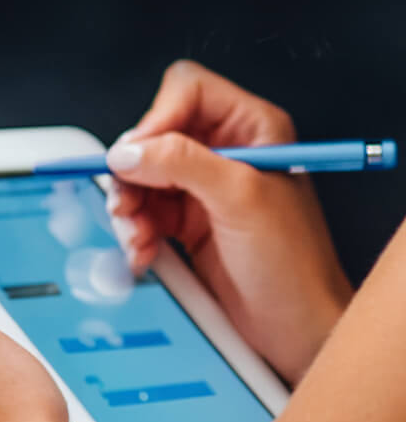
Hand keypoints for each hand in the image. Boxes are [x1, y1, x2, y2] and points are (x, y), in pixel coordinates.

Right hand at [106, 61, 351, 383]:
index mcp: (252, 129)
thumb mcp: (240, 200)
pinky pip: (140, 213)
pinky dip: (133, 233)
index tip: (137, 155)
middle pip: (153, 137)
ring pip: (140, 177)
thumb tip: (127, 150)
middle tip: (129, 205)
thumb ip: (182, 164)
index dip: (157, 118)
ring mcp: (203, 188)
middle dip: (135, 174)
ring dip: (129, 209)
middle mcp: (225, 152)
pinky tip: (143, 253)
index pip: (187, 92)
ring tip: (137, 238)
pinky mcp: (185, 222)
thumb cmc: (293, 265)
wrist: (294, 329)